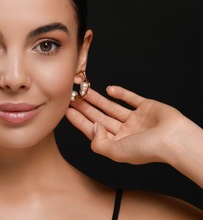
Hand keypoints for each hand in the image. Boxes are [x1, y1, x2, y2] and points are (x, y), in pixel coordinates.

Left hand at [66, 85, 190, 164]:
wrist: (174, 139)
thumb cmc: (147, 149)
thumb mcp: (115, 151)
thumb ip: (98, 142)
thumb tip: (93, 127)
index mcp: (118, 143)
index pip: (93, 131)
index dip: (79, 121)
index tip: (67, 110)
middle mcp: (126, 132)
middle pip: (100, 117)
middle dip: (86, 108)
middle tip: (73, 97)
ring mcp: (136, 119)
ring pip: (112, 107)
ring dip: (98, 99)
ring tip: (85, 90)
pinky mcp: (147, 108)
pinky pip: (131, 98)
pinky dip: (120, 93)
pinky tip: (109, 89)